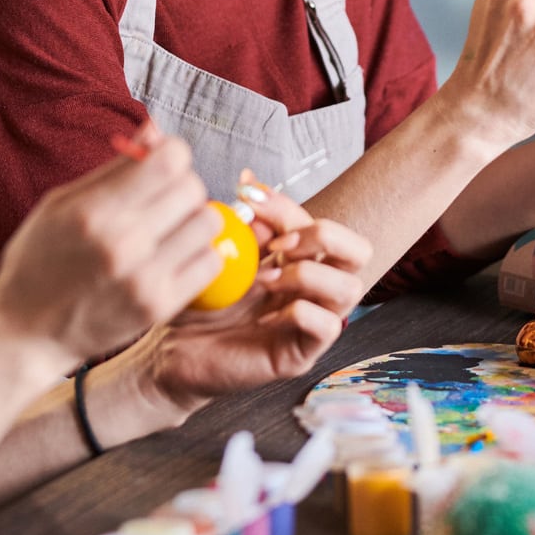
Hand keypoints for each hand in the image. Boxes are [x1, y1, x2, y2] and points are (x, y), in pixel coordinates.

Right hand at [0, 122, 222, 362]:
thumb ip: (115, 167)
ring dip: (194, 219)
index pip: (170, 160)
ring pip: (209, 222)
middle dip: (181, 185)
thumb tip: (156, 128)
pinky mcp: (159, 307)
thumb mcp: (62, 203)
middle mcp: (123, 243)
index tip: (160, 163)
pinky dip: (199, 253)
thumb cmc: (39, 260)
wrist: (26, 331)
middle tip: (161, 199)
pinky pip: (211, 262)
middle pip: (193, 188)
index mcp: (94, 210)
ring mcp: (144, 279)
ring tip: (169, 229)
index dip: (171, 153)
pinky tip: (174, 255)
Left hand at [144, 190, 372, 412]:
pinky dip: (297, 313)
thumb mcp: (222, 254)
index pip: (317, 223)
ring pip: (350, 288)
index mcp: (300, 262)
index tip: (248, 197)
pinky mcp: (303, 354)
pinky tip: (262, 318)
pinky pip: (327, 326)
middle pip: (358, 251)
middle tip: (279, 245)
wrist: (175, 352)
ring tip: (265, 281)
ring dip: (307, 275)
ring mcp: (314, 322)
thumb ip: (244, 223)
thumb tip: (250, 180)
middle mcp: (314, 289)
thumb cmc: (202, 304)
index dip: (287, 206)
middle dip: (324, 236)